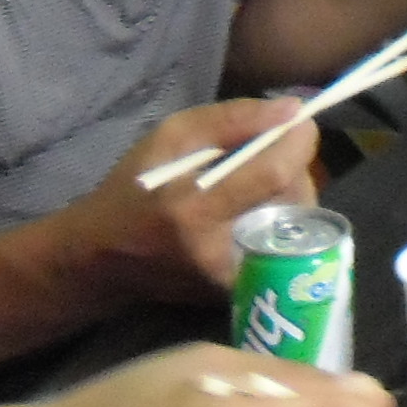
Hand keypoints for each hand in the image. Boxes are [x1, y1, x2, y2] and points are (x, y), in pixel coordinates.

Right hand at [52, 99, 322, 304]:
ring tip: (257, 183)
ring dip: (289, 195)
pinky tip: (252, 211)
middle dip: (295, 169)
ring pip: (296, 227)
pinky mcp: (241, 295)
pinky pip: (283, 247)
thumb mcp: (169, 138)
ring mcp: (234, 282)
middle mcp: (220, 253)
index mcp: (195, 210)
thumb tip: (293, 111)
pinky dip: (277, 221)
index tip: (302, 123)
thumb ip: (232, 119)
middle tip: (271, 155)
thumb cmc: (133, 190)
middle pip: (294, 202)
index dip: (298, 145)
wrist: (104, 261)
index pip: (273, 175)